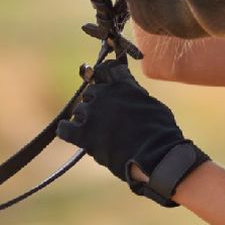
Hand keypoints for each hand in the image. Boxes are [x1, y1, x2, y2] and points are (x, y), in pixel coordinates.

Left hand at [57, 60, 209, 206]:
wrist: (156, 154)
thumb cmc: (160, 131)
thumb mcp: (151, 103)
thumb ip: (135, 95)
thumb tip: (129, 93)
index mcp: (123, 84)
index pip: (107, 70)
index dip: (105, 76)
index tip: (105, 82)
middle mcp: (104, 94)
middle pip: (90, 92)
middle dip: (96, 103)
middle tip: (106, 117)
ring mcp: (92, 113)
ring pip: (79, 111)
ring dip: (86, 119)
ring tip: (98, 132)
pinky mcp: (84, 134)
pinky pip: (65, 129)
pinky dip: (67, 130)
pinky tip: (72, 134)